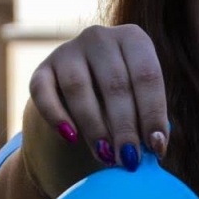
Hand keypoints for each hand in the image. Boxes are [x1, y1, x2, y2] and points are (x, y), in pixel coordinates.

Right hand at [30, 24, 168, 169]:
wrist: (82, 96)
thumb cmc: (122, 101)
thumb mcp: (140, 103)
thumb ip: (148, 121)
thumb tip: (155, 147)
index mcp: (133, 39)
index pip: (147, 75)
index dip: (152, 114)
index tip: (156, 148)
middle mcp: (100, 38)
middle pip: (115, 84)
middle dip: (124, 127)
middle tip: (129, 160)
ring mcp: (68, 50)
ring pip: (78, 88)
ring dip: (94, 126)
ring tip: (105, 156)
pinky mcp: (41, 69)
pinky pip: (43, 92)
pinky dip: (56, 116)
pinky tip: (70, 138)